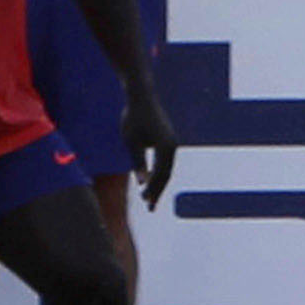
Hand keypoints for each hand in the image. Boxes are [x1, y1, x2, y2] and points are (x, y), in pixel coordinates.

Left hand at [122, 93, 177, 210]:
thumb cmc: (134, 118)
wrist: (141, 97)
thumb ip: (138, 162)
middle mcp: (173, 146)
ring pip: (167, 169)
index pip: (160, 174)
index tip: (146, 202)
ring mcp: (172, 143)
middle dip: (157, 191)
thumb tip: (142, 182)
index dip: (153, 189)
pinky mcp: (168, 141)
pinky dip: (159, 174)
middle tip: (150, 208)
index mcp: (165, 147)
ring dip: (159, 184)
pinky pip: (165, 162)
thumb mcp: (131, 141)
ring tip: (150, 199)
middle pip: (166, 174)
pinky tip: (152, 181)